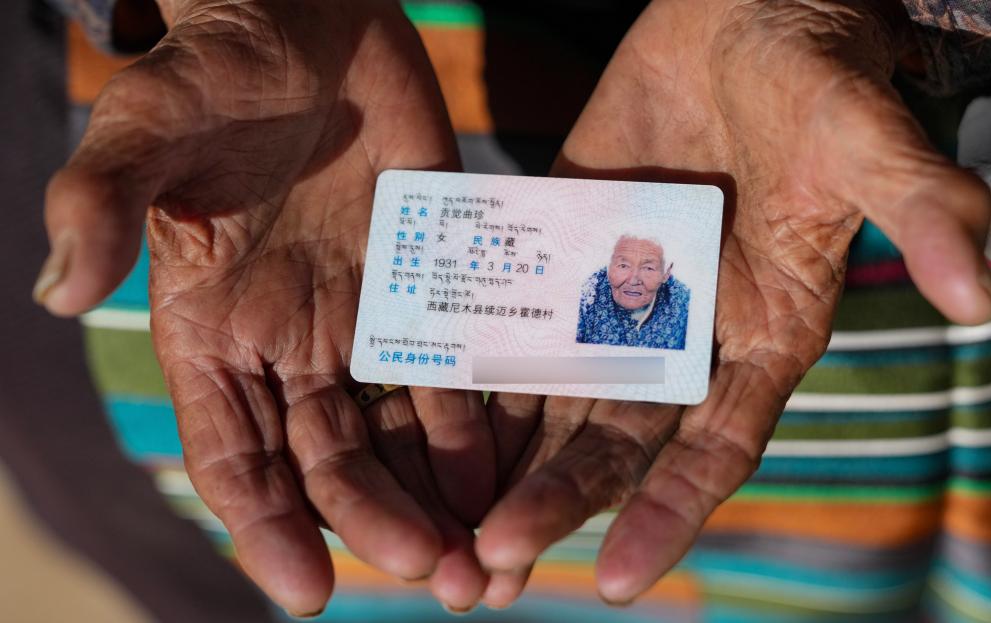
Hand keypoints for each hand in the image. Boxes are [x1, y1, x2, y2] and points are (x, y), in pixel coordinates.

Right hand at [37, 0, 492, 614]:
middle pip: (332, 462)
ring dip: (441, 499)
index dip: (264, 526)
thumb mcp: (150, 123)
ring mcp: (365, 317)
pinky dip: (481, 423)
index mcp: (216, 330)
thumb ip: (104, 201)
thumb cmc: (218, 65)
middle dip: (379, 525)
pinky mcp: (429, 283)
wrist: (311, 17)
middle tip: (435, 581)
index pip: (234, 455)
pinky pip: (457, 368)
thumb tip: (60, 294)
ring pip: (400, 434)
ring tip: (483, 562)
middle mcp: (291, 343)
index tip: (307, 589)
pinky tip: (515, 472)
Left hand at [476, 0, 990, 606]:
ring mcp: (618, 295)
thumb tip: (981, 293)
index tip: (616, 579)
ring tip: (448, 534)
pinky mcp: (566, 250)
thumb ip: (919, 211)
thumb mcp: (869, 142)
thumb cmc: (819, 77)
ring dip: (503, 463)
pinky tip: (424, 417)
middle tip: (492, 567)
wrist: (745, 13)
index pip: (714, 446)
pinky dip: (475, 368)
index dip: (669, 511)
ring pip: (554, 397)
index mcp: (761, 335)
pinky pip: (515, 319)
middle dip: (557, 501)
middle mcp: (684, 334)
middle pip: (615, 439)